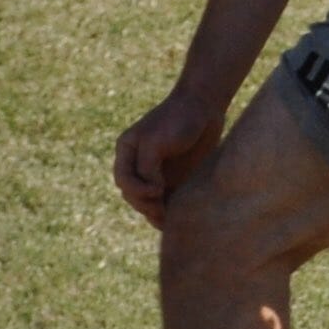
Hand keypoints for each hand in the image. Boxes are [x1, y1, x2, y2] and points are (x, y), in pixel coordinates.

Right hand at [114, 84, 229, 227]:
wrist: (204, 106)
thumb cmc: (178, 119)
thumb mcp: (156, 141)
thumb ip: (147, 167)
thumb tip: (151, 192)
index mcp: (127, 151)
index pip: (124, 180)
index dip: (137, 191)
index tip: (157, 191)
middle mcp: (138, 163)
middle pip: (134, 194)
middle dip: (146, 205)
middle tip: (164, 212)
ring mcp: (156, 171)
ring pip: (149, 200)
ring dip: (157, 212)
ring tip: (170, 222)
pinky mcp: (175, 177)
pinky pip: (167, 199)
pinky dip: (170, 210)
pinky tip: (178, 220)